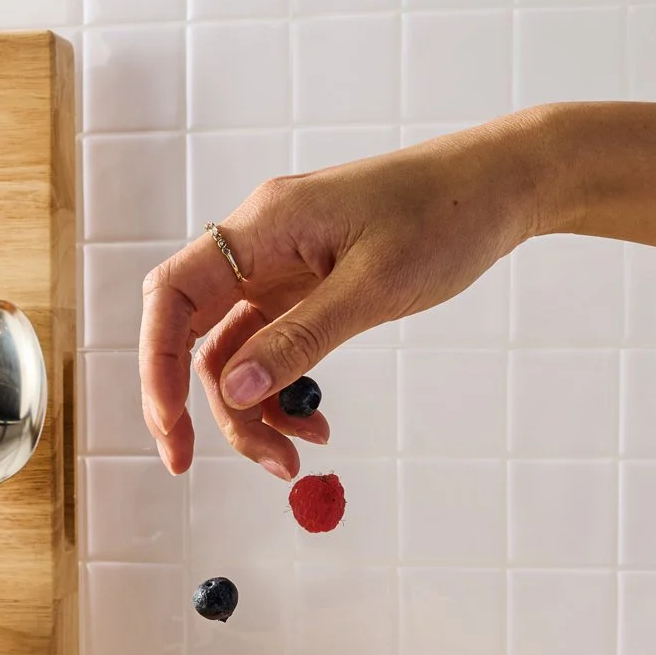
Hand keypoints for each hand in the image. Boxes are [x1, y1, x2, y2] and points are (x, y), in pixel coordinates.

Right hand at [139, 125, 539, 476]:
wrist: (500, 187)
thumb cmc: (444, 217)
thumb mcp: (372, 288)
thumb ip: (300, 340)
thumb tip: (234, 391)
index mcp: (263, 226)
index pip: (172, 295)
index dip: (156, 365)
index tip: (171, 429)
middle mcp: (260, 244)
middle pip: (194, 333)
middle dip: (201, 406)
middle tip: (218, 467)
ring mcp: (283, 266)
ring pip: (236, 350)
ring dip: (254, 410)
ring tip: (297, 457)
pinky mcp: (309, 285)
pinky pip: (273, 346)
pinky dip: (285, 390)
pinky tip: (317, 423)